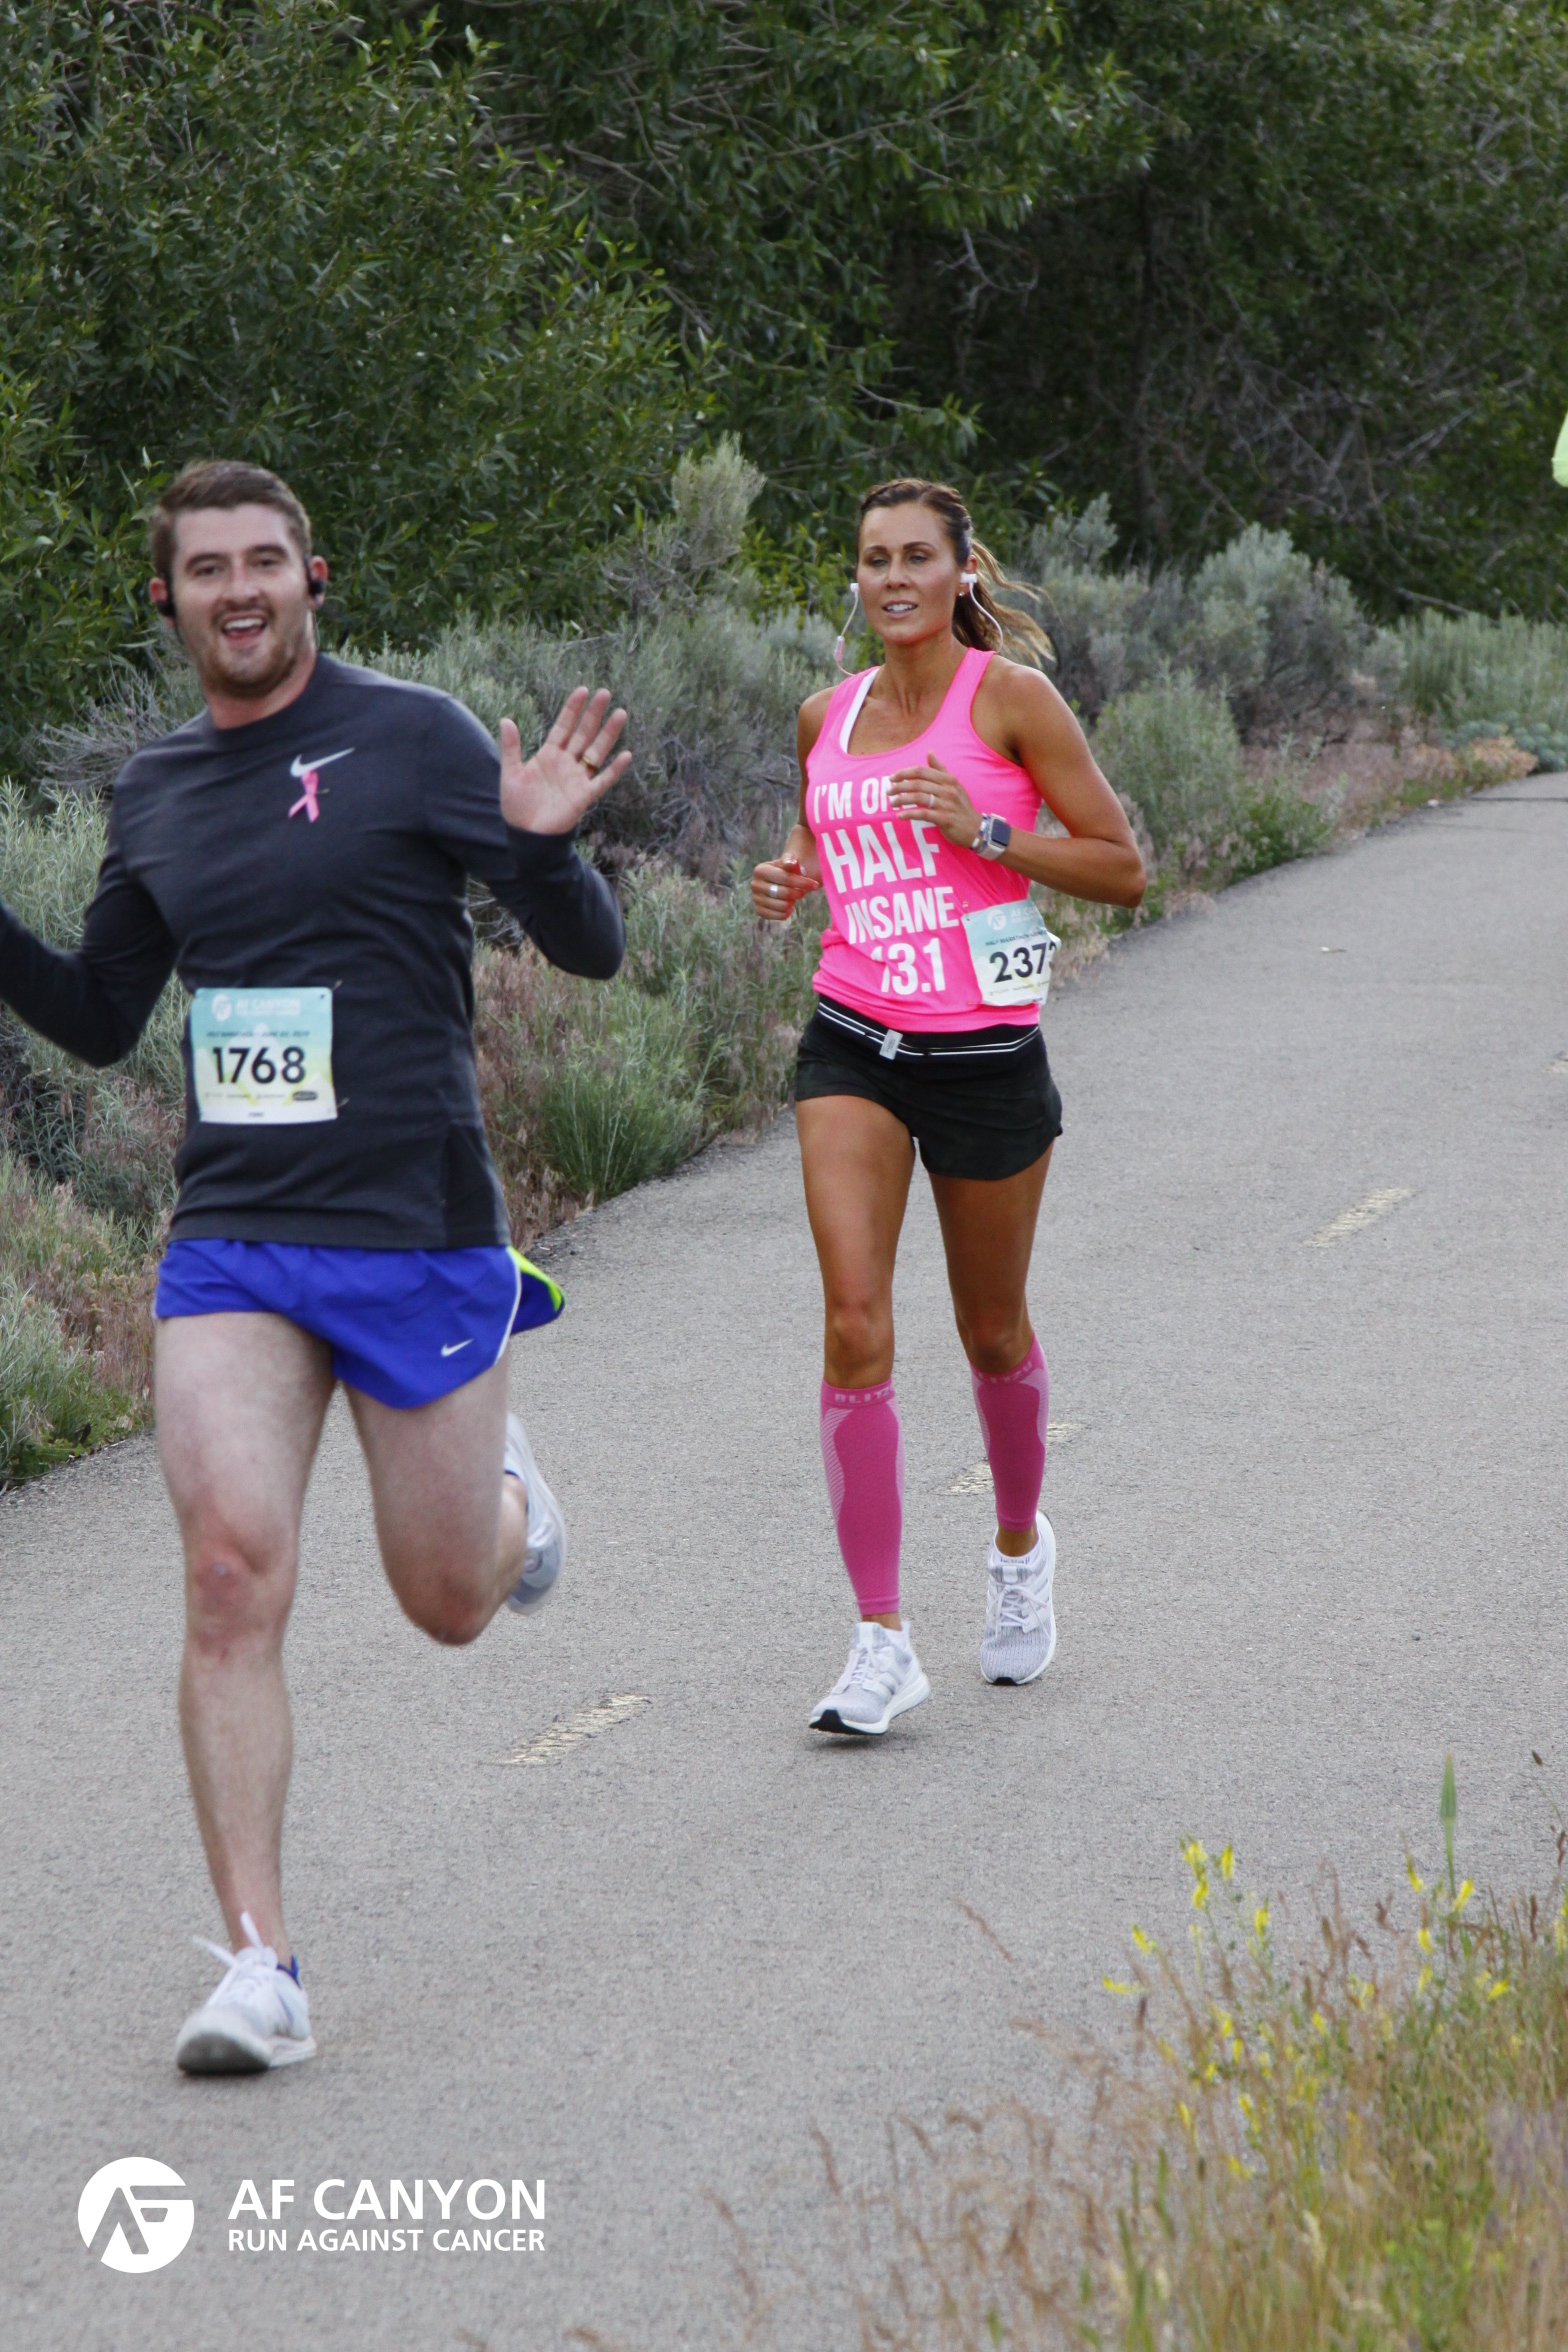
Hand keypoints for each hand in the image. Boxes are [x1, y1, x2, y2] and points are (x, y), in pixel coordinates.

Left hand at [499, 687, 630, 835]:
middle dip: (594, 714)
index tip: (583, 691)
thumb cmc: (517, 805)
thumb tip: (506, 720)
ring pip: (596, 751)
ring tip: (620, 714)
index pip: (564, 726)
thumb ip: (511, 747)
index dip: (573, 709)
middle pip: (583, 733)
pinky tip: (626, 756)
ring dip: (608, 734)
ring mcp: (577, 779)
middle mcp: (566, 763)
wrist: (526, 835)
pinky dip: (614, 770)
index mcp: (549, 755)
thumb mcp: (511, 772)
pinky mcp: (584, 796)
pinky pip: (602, 781)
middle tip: (605, 693)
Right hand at [751, 849, 820, 920]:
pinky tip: (790, 907)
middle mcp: (755, 884)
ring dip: (792, 903)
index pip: (785, 878)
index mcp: (760, 870)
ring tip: (795, 897)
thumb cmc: (787, 870)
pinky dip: (785, 913)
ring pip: (780, 906)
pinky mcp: (759, 910)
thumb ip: (790, 860)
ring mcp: (756, 898)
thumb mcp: (789, 862)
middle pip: (782, 893)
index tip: (816, 885)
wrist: (780, 881)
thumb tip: (791, 863)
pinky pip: (775, 916)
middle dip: (797, 893)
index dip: (802, 882)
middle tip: (803, 892)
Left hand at [886, 758, 979, 849]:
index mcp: (948, 779)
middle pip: (918, 784)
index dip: (904, 773)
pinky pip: (923, 814)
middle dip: (900, 786)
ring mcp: (947, 804)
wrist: (975, 827)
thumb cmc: (961, 805)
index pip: (921, 771)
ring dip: (902, 799)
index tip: (892, 778)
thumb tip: (929, 752)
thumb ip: (940, 769)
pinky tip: (900, 815)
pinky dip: (910, 814)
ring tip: (892, 803)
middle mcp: (948, 789)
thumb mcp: (953, 784)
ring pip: (919, 798)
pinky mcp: (945, 819)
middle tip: (889, 791)